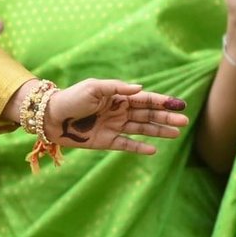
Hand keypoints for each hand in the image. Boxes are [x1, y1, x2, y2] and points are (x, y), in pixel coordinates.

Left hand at [38, 79, 191, 155]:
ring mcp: (114, 127)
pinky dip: (139, 147)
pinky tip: (154, 150)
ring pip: (141, 129)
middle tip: (184, 121)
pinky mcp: (106, 141)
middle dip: (166, 117)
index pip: (145, 99)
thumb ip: (117, 88)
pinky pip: (126, 144)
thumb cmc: (72, 98)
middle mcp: (119, 112)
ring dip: (158, 131)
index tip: (180, 104)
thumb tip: (140, 89)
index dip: (163, 101)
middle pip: (147, 114)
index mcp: (118, 97)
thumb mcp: (94, 87)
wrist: (51, 117)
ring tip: (176, 133)